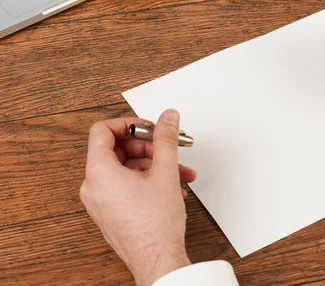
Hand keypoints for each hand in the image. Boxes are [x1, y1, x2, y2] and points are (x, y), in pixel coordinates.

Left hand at [80, 110, 196, 285]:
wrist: (157, 259)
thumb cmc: (155, 225)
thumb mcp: (165, 171)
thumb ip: (166, 138)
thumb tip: (167, 117)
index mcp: (99, 172)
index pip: (102, 130)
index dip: (128, 123)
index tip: (148, 126)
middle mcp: (93, 186)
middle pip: (116, 149)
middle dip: (148, 145)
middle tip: (168, 147)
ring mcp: (100, 201)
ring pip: (125, 168)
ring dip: (154, 164)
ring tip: (179, 171)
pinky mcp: (111, 212)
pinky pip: (126, 185)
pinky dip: (147, 179)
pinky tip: (171, 186)